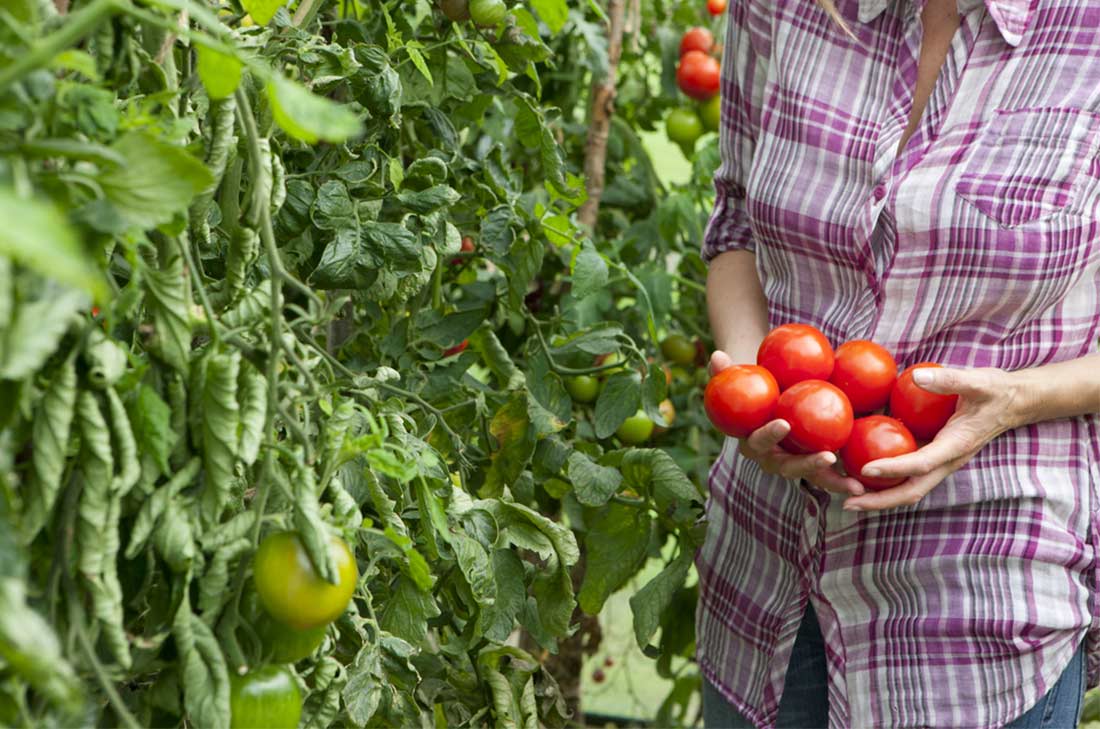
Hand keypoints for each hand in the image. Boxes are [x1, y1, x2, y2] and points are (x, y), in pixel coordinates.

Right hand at [709, 350, 864, 496]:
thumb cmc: (751, 386)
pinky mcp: (812, 464)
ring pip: (812, 478)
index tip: (783, 422)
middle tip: (828, 457)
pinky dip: (847, 476)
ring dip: (832, 482)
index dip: (768, 434)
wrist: (767, 400)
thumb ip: (724, 371)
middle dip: (807, 466)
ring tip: (855, 485)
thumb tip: (716, 356)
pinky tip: (871, 478)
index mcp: (750, 442)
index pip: (757, 441)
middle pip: (787, 467)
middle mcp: (770, 459)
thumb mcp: (738, 378)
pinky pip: (830, 473)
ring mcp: (793, 465)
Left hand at [842, 367, 1023, 510]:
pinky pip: (908, 475)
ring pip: (909, 488)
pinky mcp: (934, 457)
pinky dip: (886, 480)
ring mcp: (940, 462)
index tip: (866, 470)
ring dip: (879, 497)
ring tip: (847, 499)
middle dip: (880, 501)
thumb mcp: (978, 380)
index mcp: (956, 446)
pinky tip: (861, 474)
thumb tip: (918, 377)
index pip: (920, 463)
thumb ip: (950, 379)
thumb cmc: (996, 391)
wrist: (1014, 402)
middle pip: (911, 491)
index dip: (893, 468)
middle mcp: (947, 461)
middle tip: (847, 503)